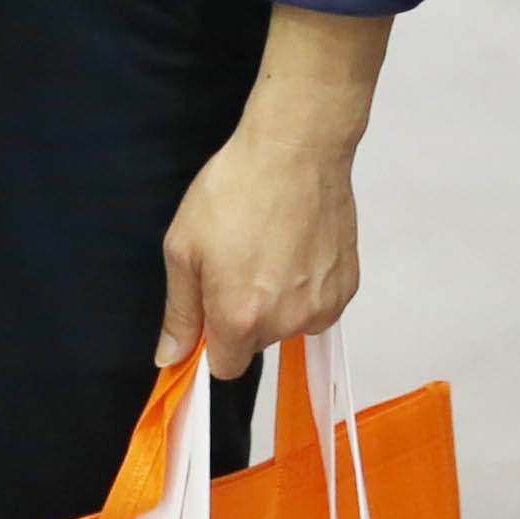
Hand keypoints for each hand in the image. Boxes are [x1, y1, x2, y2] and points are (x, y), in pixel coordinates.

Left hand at [156, 127, 362, 377]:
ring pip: (289, 324)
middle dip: (243, 315)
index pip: (224, 368)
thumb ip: (179, 312)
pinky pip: (318, 304)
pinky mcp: (347, 286)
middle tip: (239, 262)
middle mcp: (286, 323)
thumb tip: (172, 359)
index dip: (212, 342)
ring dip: (277, 300)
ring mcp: (323, 306)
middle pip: (257, 343)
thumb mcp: (184, 248)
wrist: (296, 150)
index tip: (210, 309)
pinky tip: (296, 246)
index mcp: (240, 319)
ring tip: (270, 248)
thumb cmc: (234, 191)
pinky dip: (306, 285)